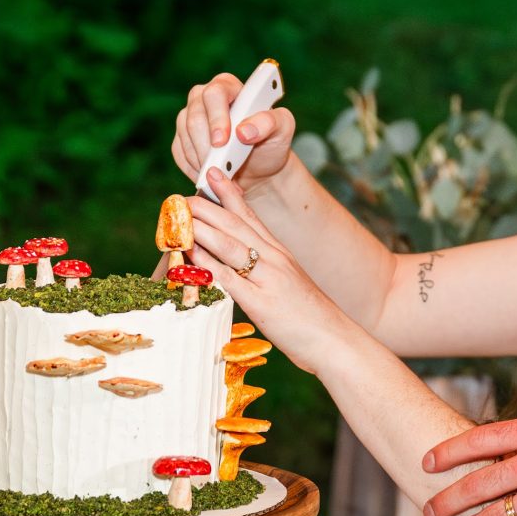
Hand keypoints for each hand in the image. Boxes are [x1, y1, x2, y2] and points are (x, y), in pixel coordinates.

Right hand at [172, 71, 297, 191]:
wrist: (259, 168)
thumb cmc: (271, 142)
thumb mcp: (282, 128)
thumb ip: (270, 122)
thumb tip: (244, 131)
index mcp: (228, 86)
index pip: (214, 93)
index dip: (216, 117)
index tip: (222, 141)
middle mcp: (204, 98)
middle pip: (194, 117)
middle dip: (207, 146)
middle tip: (221, 167)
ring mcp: (189, 117)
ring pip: (185, 137)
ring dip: (204, 160)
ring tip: (224, 174)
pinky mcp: (181, 139)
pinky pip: (180, 154)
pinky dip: (196, 168)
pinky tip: (213, 175)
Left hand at [187, 167, 358, 374]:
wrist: (335, 340)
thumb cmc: (312, 318)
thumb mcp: (289, 284)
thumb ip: (267, 272)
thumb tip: (244, 268)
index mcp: (280, 253)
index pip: (251, 216)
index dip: (230, 193)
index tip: (213, 175)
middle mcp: (275, 259)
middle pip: (235, 225)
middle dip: (207, 207)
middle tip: (182, 196)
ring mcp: (269, 279)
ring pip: (229, 245)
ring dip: (202, 229)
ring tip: (180, 217)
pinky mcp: (262, 303)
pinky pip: (229, 279)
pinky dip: (208, 264)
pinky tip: (191, 256)